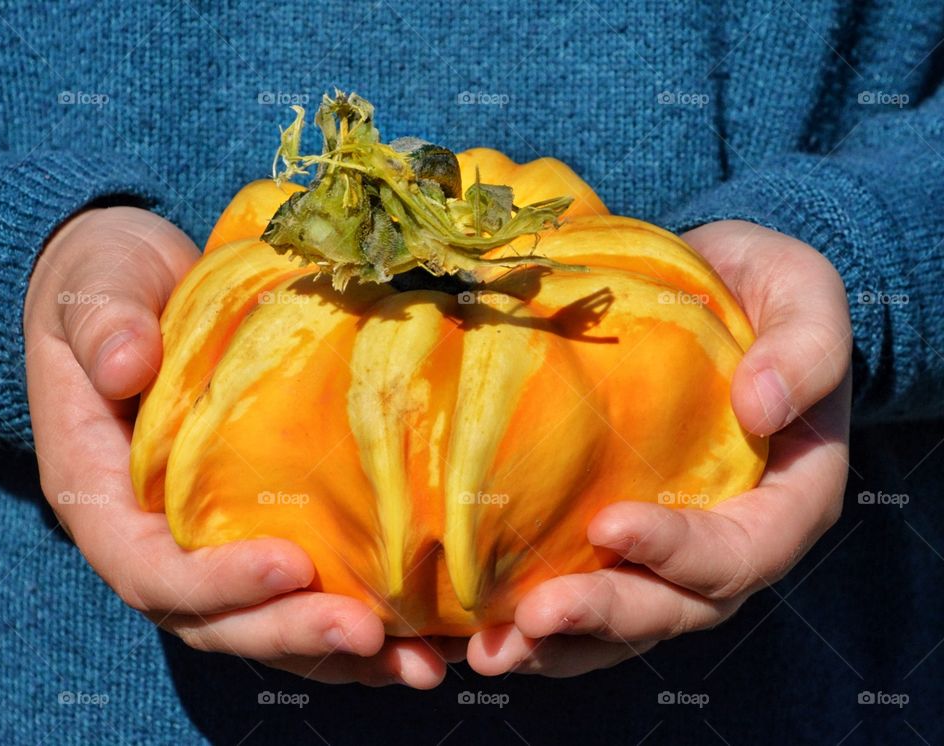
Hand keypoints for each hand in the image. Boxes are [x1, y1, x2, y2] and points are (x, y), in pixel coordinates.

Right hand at [24, 206, 447, 687]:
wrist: (144, 294)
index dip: (216, 582)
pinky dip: (356, 624)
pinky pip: (301, 591)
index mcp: (105, 496)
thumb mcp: (95, 288)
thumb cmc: (112, 287)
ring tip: (415, 663)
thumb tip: (125, 364)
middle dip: (291, 632)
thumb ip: (104, 324)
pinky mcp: (260, 527)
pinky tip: (421, 635)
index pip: (152, 567)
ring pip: (267, 623)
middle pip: (218, 619)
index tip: (291, 563)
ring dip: (336, 652)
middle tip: (369, 634)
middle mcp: (155, 539)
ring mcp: (211, 541)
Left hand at [466, 220, 851, 676]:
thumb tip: (763, 405)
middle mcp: (730, 539)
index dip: (681, 551)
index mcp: (788, 498)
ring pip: (626, 618)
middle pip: (676, 606)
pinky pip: (587, 589)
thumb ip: (806, 347)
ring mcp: (671, 545)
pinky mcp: (620, 534)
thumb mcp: (803, 295)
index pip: (743, 549)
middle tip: (533, 619)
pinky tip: (479, 625)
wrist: (712, 292)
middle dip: (605, 616)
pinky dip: (538, 618)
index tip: (610, 524)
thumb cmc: (761, 293)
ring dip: (562, 641)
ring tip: (494, 650)